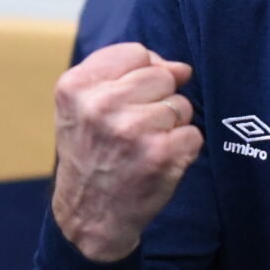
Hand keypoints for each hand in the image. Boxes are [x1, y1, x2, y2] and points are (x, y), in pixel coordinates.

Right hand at [51, 43, 201, 262]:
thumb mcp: (82, 105)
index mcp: (76, 87)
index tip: (129, 100)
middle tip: (135, 130)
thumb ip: (125, 74)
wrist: (89, 216)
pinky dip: (183, 149)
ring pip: (181, 105)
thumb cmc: (91, 153)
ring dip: (171, 127)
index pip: (137, 53)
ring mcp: (132, 130)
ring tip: (143, 147)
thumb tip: (181, 68)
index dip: (143, 75)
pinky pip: (193, 134)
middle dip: (158, 100)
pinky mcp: (161, 155)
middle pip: (162, 76)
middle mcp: (101, 106)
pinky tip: (157, 162)